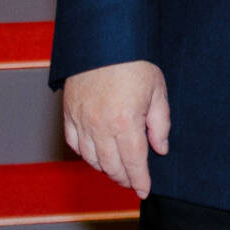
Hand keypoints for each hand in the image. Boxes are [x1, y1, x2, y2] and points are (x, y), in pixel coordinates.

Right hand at [62, 60, 170, 198]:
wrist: (104, 39)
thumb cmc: (135, 61)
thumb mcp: (158, 90)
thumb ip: (160, 123)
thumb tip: (160, 148)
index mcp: (125, 122)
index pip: (134, 162)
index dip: (140, 180)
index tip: (144, 190)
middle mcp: (100, 126)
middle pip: (111, 165)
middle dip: (124, 177)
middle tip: (133, 181)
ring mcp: (81, 121)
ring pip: (92, 159)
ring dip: (105, 168)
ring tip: (117, 169)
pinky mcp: (68, 114)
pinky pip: (74, 144)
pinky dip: (85, 154)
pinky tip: (96, 154)